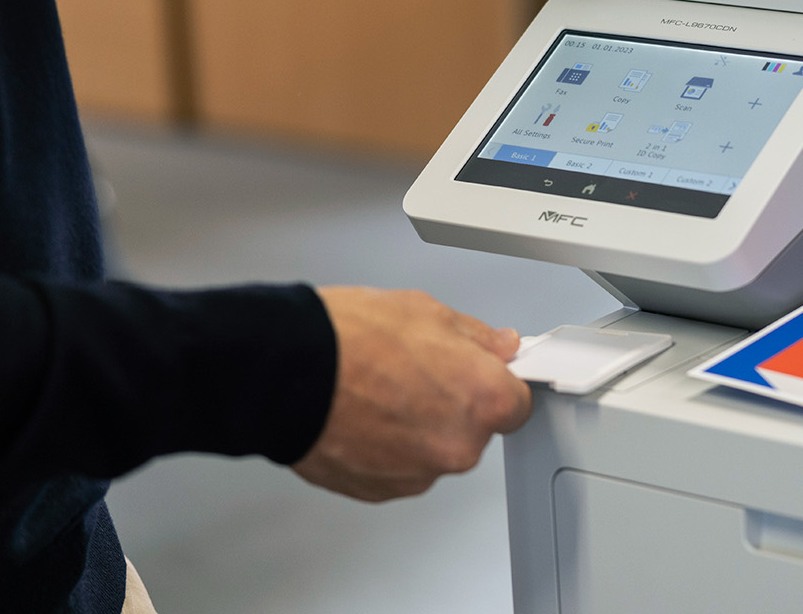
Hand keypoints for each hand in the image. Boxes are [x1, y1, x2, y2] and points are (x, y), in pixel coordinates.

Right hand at [292, 287, 531, 501]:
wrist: (286, 373)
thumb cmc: (349, 339)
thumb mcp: (427, 312)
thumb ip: (476, 337)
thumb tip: (498, 345)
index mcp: (483, 399)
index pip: (516, 402)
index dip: (494, 383)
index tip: (479, 374)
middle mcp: (458, 446)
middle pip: (473, 429)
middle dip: (452, 404)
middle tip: (415, 372)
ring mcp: (419, 474)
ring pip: (433, 450)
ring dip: (417, 428)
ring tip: (379, 390)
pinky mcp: (381, 491)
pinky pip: (398, 468)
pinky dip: (386, 448)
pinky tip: (363, 414)